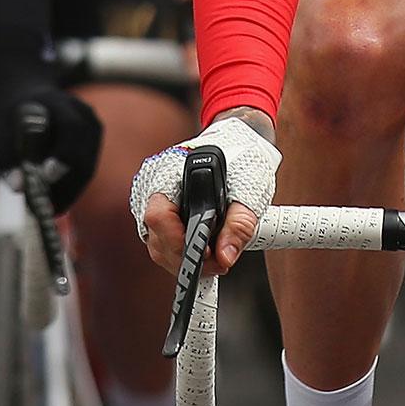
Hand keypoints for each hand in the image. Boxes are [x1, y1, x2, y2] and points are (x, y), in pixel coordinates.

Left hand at [0, 33, 101, 210]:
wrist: (24, 90)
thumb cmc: (8, 111)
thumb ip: (6, 157)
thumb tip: (18, 188)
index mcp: (60, 104)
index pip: (72, 129)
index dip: (64, 155)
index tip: (47, 177)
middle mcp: (84, 114)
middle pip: (85, 156)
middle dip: (68, 187)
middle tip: (47, 210)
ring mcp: (92, 127)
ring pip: (88, 167)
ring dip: (71, 190)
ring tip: (49, 208)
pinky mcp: (92, 141)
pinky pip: (86, 167)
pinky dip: (72, 184)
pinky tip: (55, 197)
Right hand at [130, 112, 280, 276]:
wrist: (241, 141)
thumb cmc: (242, 157)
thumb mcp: (249, 190)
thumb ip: (239, 225)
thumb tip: (226, 256)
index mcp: (170, 174)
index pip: (158, 218)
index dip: (178, 242)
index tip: (204, 257)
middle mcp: (155, 188)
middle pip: (156, 238)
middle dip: (184, 258)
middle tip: (217, 265)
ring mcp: (157, 200)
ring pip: (158, 244)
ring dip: (183, 258)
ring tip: (214, 260)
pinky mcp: (165, 211)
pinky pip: (164, 239)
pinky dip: (182, 249)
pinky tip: (203, 252)